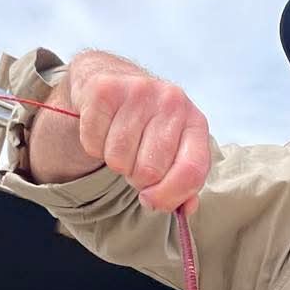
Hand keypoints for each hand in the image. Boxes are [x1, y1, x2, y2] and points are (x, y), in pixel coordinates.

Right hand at [65, 51, 211, 211]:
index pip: (191, 171)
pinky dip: (94, 146)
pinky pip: (93, 143)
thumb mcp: (175, 150)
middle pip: (149, 171)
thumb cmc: (149, 125)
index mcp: (195, 122)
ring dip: (115, 162)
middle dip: (137, 178)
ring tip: (121, 143)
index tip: (153, 201)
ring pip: (118, 160)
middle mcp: (171, 101)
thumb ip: (184, 183)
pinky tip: (104, 130)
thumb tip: (185, 209)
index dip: (170, 197)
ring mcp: (138, 91)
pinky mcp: (104, 90)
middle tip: (135, 161)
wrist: (114, 79)